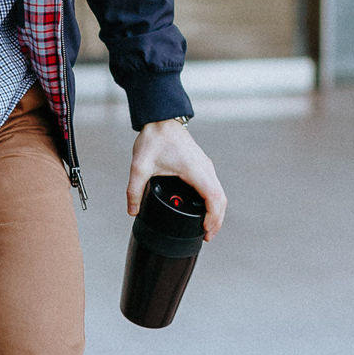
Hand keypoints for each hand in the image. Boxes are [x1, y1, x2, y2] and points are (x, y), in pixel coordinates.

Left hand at [127, 122, 226, 240]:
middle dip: (217, 220)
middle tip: (206, 236)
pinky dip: (213, 201)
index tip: (205, 231)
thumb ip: (134, 190)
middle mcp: (205, 168)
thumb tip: (132, 211)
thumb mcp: (139, 166)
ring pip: (219, 193)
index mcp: (195, 170)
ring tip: (207, 227)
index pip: (213, 198)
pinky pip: (214, 186)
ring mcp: (206, 166)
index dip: (213, 217)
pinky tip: (205, 209)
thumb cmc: (154, 138)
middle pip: (221, 199)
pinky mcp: (202, 165)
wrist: (161, 118)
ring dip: (217, 211)